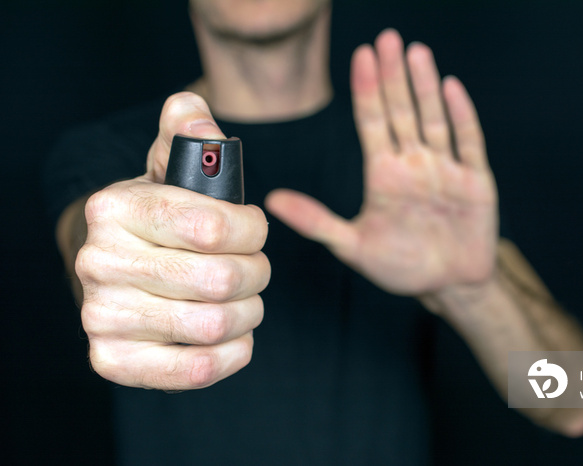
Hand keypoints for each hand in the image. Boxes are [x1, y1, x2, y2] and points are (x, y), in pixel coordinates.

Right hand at [76, 92, 269, 389]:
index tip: (253, 229)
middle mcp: (98, 262)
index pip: (214, 225)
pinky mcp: (114, 360)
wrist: (124, 270)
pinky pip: (195, 371)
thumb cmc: (164, 219)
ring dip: (249, 312)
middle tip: (254, 267)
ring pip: (215, 324)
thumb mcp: (173, 169)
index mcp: (115, 207)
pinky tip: (233, 335)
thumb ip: (190, 135)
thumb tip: (197, 119)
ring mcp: (101, 316)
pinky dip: (233, 353)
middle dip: (256, 272)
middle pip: (220, 279)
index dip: (253, 229)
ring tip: (245, 299)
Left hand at [266, 29, 496, 295]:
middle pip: (401, 111)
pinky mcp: (476, 182)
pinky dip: (460, 116)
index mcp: (384, 174)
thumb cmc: (401, 267)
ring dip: (424, 86)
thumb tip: (272, 200)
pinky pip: (468, 143)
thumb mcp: (353, 246)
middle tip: (387, 38)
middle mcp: (413, 164)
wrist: (449, 287)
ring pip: (433, 119)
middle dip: (393, 76)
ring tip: (415, 52)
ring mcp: (445, 169)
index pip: (372, 122)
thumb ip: (316, 221)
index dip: (366, 89)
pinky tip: (451, 88)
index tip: (360, 54)